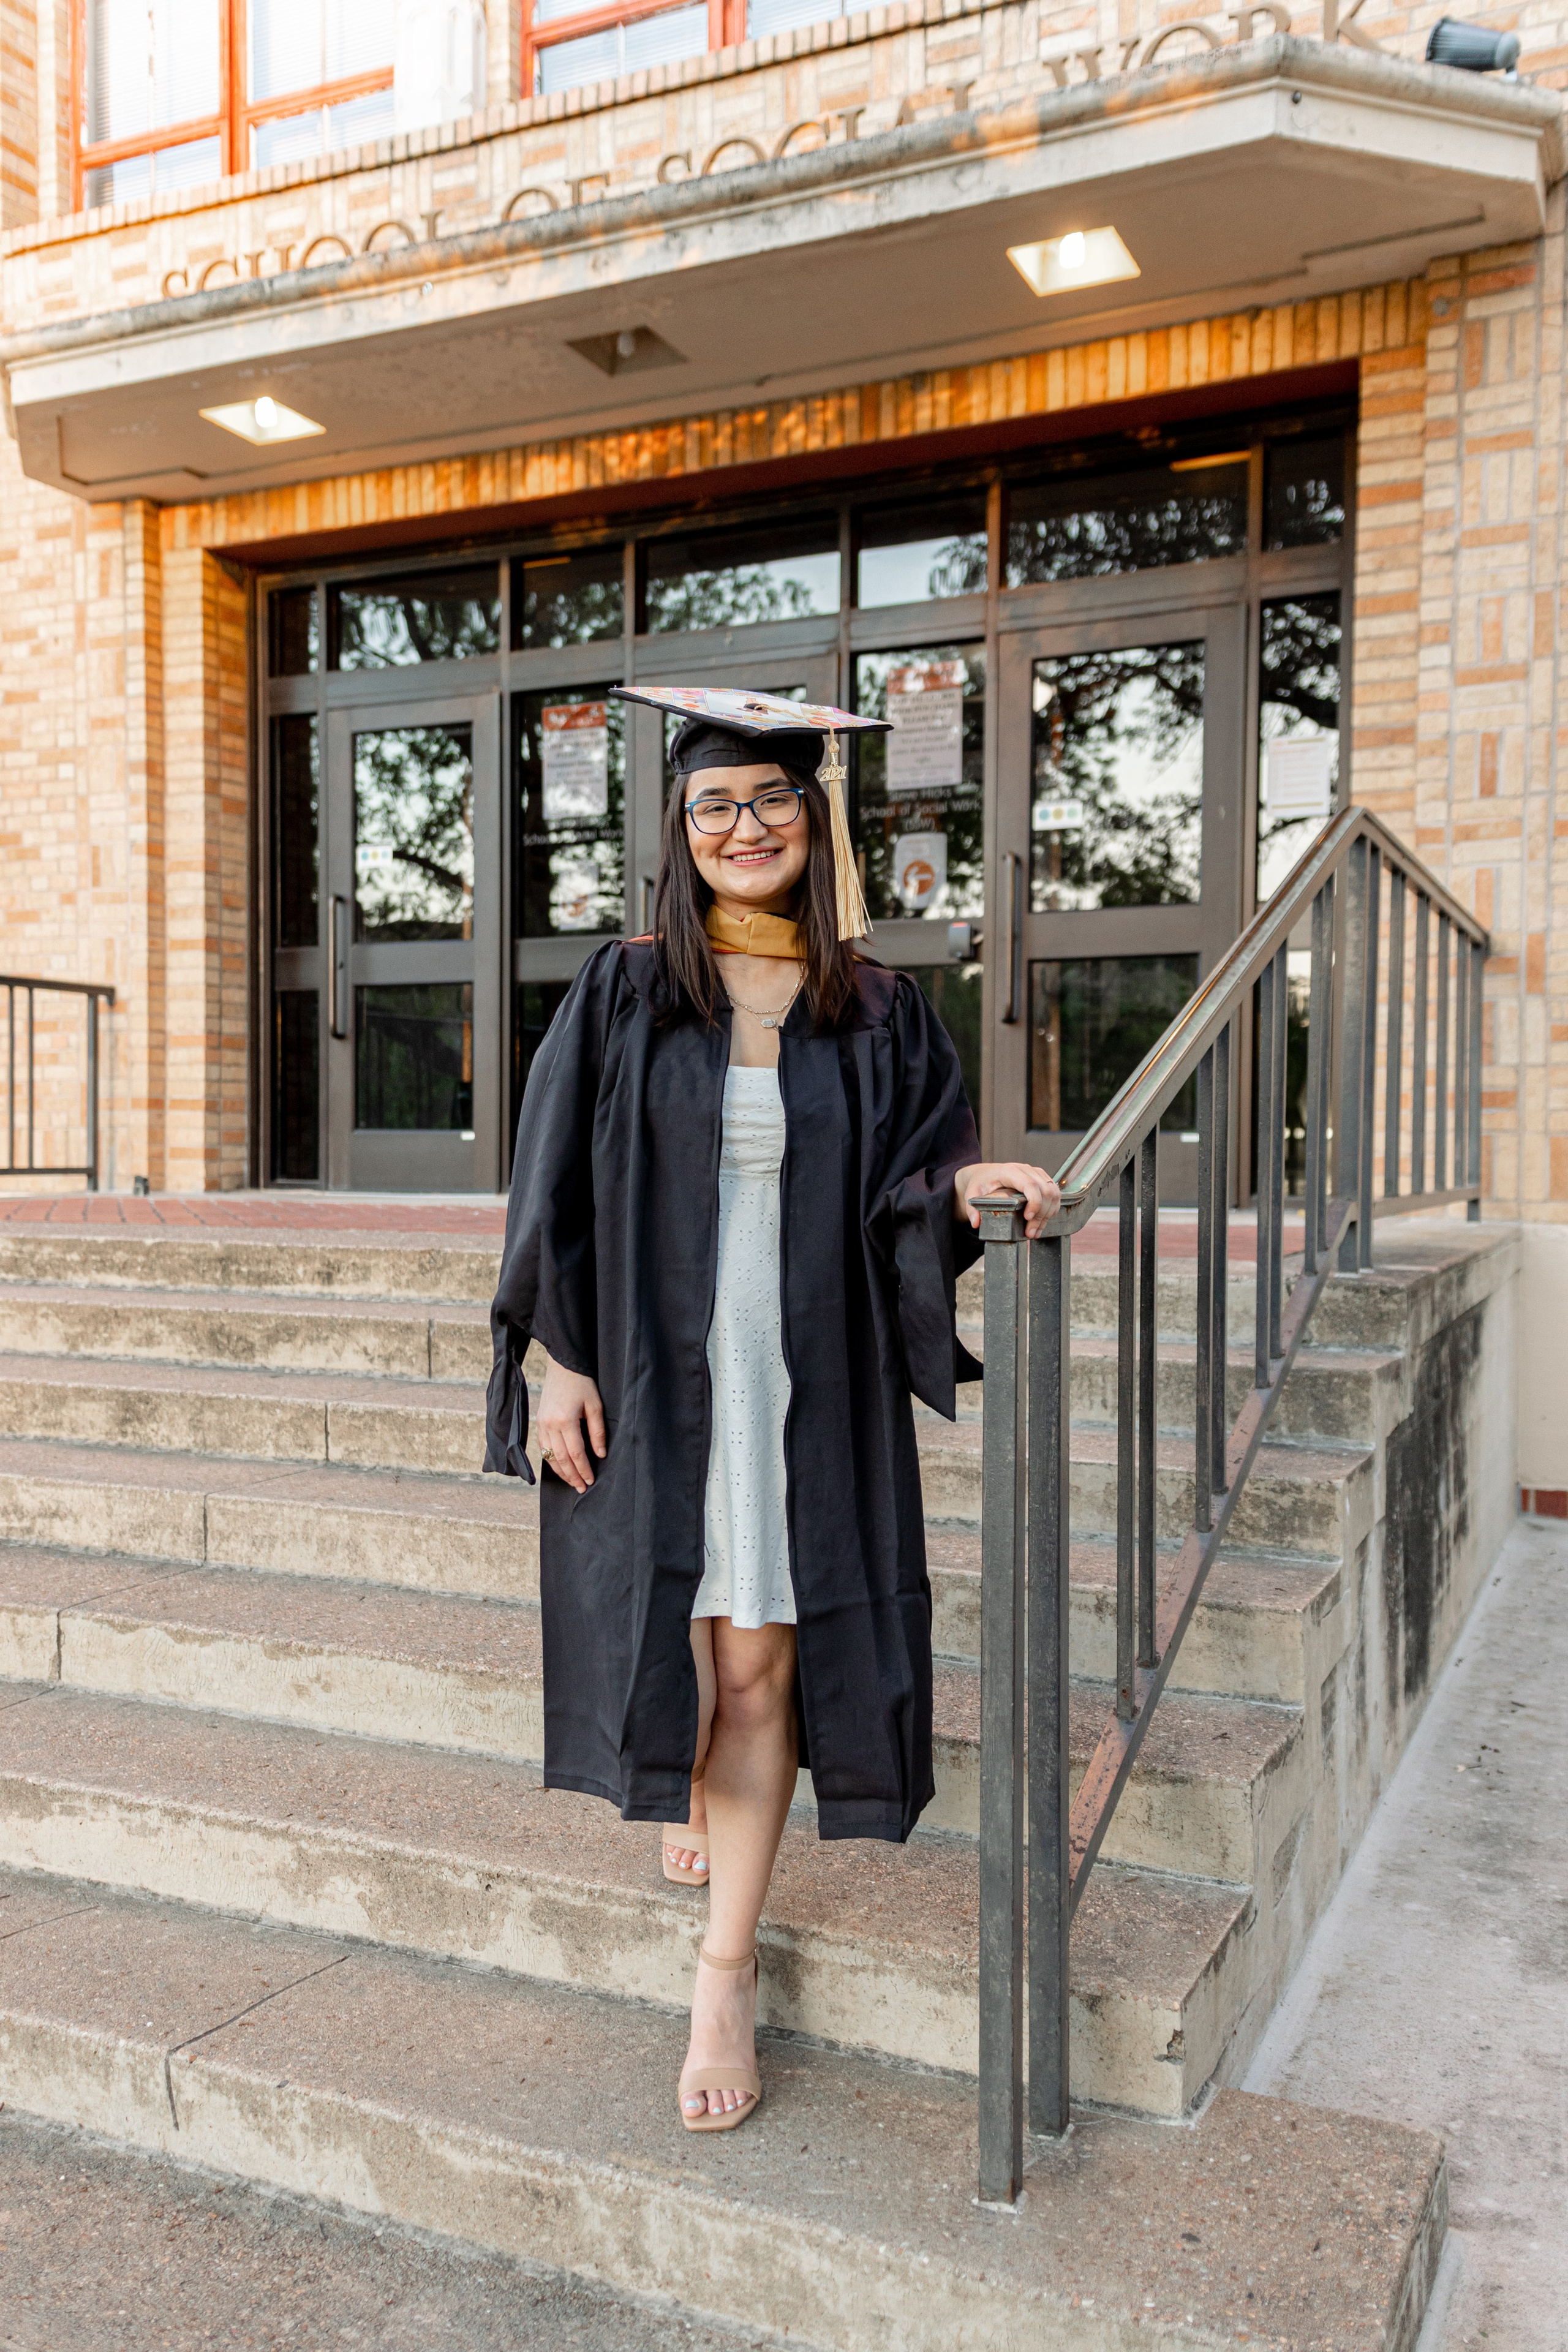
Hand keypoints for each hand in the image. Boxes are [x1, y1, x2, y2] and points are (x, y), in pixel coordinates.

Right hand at [536, 1356, 606, 1492]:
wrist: (562, 1367)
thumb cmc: (582, 1384)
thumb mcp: (595, 1405)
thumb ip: (598, 1431)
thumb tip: (600, 1454)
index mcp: (565, 1420)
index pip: (576, 1453)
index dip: (584, 1469)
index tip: (591, 1480)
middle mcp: (550, 1425)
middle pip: (561, 1459)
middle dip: (572, 1476)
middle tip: (582, 1488)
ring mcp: (541, 1424)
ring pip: (549, 1456)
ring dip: (561, 1472)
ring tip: (572, 1483)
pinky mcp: (538, 1423)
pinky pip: (543, 1448)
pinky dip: (551, 1461)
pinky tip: (560, 1468)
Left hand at [954, 1162, 1061, 1241]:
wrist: (987, 1173)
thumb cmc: (981, 1182)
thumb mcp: (972, 1193)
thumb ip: (972, 1208)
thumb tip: (976, 1223)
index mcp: (1010, 1171)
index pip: (1030, 1184)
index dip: (1034, 1201)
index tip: (1028, 1217)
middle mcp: (1026, 1170)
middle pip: (1045, 1191)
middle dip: (1041, 1215)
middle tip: (1031, 1233)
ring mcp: (1037, 1174)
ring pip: (1053, 1193)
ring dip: (1048, 1215)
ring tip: (1035, 1231)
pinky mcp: (1042, 1179)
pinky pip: (1055, 1194)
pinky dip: (1051, 1209)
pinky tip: (1042, 1222)